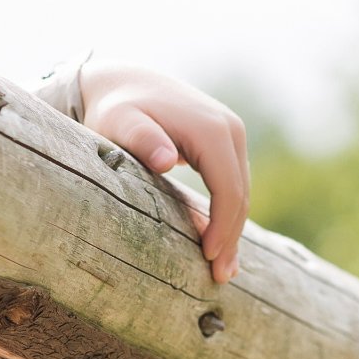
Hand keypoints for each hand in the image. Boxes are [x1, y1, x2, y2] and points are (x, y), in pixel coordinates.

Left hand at [75, 64, 249, 284]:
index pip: (227, 188)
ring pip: (241, 190)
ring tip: (223, 268)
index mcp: (211, 130)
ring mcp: (232, 133)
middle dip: (232, 237)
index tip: (207, 257)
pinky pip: (233, 182)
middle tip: (220, 277)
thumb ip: (141, 139)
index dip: (222, 226)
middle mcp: (230, 128)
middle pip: (240, 193)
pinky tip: (220, 240)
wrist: (124, 81)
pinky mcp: (226, 140)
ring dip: (233, 229)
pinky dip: (229, 212)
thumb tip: (169, 160)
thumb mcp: (119, 122)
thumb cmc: (116, 109)